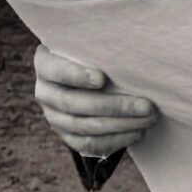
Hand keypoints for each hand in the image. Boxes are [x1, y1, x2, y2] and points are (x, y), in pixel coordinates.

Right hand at [33, 45, 158, 155]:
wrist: (85, 78)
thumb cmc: (93, 55)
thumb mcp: (89, 46)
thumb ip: (101, 47)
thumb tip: (134, 47)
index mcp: (45, 64)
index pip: (56, 71)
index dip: (77, 76)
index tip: (102, 78)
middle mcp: (44, 92)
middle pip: (74, 104)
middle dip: (113, 106)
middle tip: (146, 105)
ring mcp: (53, 117)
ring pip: (83, 127)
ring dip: (120, 125)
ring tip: (147, 118)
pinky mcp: (66, 136)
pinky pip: (89, 144)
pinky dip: (115, 140)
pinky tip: (138, 132)